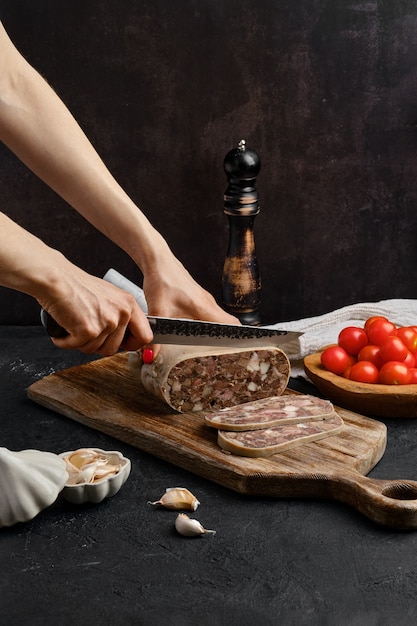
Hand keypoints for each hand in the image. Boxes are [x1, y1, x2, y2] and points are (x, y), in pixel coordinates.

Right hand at [38, 267, 152, 355]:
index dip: (132, 345)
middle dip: (97, 346)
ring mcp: (106, 322)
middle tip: (85, 334)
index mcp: (129, 304)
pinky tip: (63, 330)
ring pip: (95, 350)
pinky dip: (65, 342)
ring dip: (80, 343)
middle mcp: (121, 313)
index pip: (145, 336)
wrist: (55, 279)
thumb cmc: (76, 285)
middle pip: (114, 349)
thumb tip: (123, 337)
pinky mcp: (89, 330)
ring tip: (73, 326)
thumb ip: (119, 315)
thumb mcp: (108, 297)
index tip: (121, 346)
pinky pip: (77, 347)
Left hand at [140, 253, 239, 359]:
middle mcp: (208, 303)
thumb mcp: (158, 311)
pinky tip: (196, 331)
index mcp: (204, 308)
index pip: (231, 324)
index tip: (238, 349)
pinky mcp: (197, 297)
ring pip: (218, 318)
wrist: (158, 262)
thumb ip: (156, 335)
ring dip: (217, 330)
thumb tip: (151, 355)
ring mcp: (204, 299)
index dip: (237, 337)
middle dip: (228, 337)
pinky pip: (209, 312)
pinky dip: (208, 322)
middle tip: (223, 353)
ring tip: (210, 346)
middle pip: (227, 323)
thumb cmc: (162, 281)